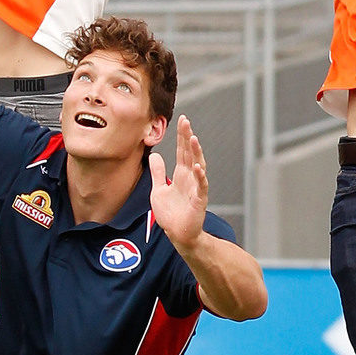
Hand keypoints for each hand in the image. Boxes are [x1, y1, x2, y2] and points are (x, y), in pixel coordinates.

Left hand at [148, 115, 207, 251]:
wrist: (178, 234)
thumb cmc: (171, 214)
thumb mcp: (158, 190)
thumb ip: (158, 173)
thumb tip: (155, 155)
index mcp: (181, 174)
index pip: (182, 151)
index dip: (182, 136)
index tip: (182, 120)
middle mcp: (190, 178)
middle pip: (190, 154)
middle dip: (188, 138)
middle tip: (186, 122)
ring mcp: (196, 188)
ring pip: (198, 166)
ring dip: (196, 153)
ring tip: (193, 139)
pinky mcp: (199, 201)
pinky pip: (201, 187)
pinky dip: (200, 177)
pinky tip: (197, 167)